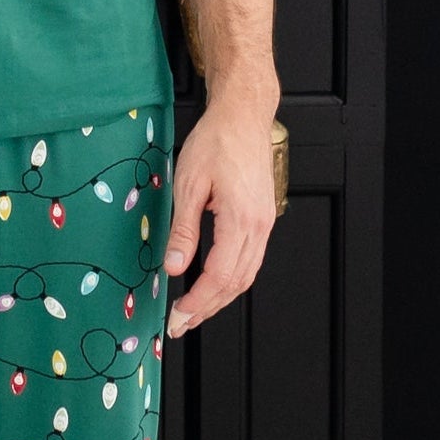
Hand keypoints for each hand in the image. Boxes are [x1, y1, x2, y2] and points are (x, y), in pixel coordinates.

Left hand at [163, 87, 279, 335]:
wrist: (243, 115)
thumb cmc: (217, 141)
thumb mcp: (188, 183)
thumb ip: (183, 229)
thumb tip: (174, 266)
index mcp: (241, 218)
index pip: (220, 275)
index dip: (198, 302)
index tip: (178, 316)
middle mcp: (259, 226)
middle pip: (236, 283)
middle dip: (207, 308)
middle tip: (180, 324)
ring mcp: (265, 223)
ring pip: (246, 275)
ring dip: (220, 298)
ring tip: (194, 312)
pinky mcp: (263, 218)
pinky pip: (250, 260)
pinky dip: (231, 279)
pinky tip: (213, 285)